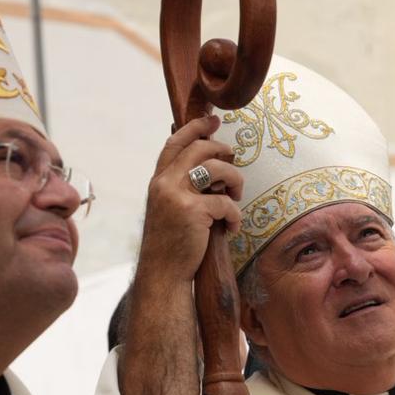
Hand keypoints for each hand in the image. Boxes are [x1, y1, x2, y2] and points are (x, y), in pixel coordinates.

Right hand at [139, 115, 244, 284]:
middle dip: (223, 150)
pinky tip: (232, 228)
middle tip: (234, 159)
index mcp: (158, 180)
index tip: (213, 120)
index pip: (176, 142)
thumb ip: (180, 186)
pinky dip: (235, 215)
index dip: (195, 127)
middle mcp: (164, 183)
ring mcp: (177, 196)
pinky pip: (226, 202)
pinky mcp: (193, 211)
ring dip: (235, 180)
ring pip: (218, 169)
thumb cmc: (171, 244)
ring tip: (236, 196)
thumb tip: (209, 167)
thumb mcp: (169, 209)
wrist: (163, 274)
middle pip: (200, 148)